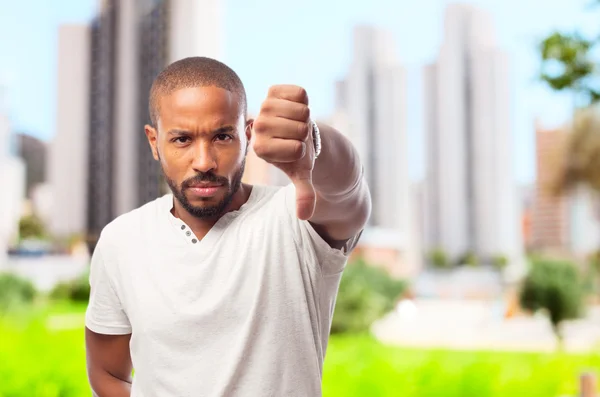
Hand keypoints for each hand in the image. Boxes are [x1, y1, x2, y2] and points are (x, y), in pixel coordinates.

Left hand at [252, 85, 315, 219]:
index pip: (296, 148)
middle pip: (300, 129)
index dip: (303, 149)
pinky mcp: (274, 90)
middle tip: (298, 135)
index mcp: (259, 147)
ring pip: (302, 111)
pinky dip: (305, 100)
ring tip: (297, 122)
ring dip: (306, 117)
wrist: (298, 133)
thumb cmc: (298, 156)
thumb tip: (304, 216)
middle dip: (306, 134)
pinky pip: (300, 93)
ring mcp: (264, 106)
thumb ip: (303, 195)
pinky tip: (296, 108)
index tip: (295, 150)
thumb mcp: (301, 175)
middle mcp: (258, 126)